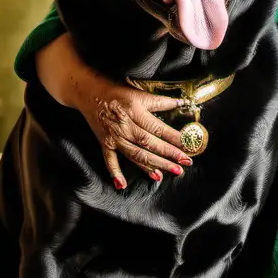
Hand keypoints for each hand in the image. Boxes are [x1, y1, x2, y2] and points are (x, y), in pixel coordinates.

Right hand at [37, 34, 191, 188]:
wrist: (89, 93)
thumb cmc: (117, 92)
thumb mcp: (140, 94)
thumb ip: (161, 101)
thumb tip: (182, 102)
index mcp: (135, 112)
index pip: (158, 128)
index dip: (174, 138)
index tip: (188, 145)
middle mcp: (125, 127)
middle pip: (149, 144)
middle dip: (168, 155)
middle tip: (185, 163)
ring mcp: (114, 137)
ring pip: (135, 155)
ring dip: (151, 166)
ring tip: (166, 174)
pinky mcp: (105, 144)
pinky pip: (110, 161)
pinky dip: (115, 173)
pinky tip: (122, 185)